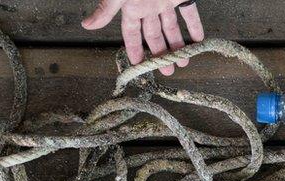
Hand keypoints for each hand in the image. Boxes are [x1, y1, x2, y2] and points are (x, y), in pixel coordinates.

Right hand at [82, 0, 204, 75]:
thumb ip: (106, 9)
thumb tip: (86, 25)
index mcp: (131, 6)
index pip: (131, 34)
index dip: (135, 50)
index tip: (139, 67)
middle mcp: (148, 6)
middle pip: (154, 35)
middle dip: (160, 53)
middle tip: (167, 70)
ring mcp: (165, 0)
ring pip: (172, 27)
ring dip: (178, 44)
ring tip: (184, 61)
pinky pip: (189, 12)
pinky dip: (194, 26)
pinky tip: (199, 41)